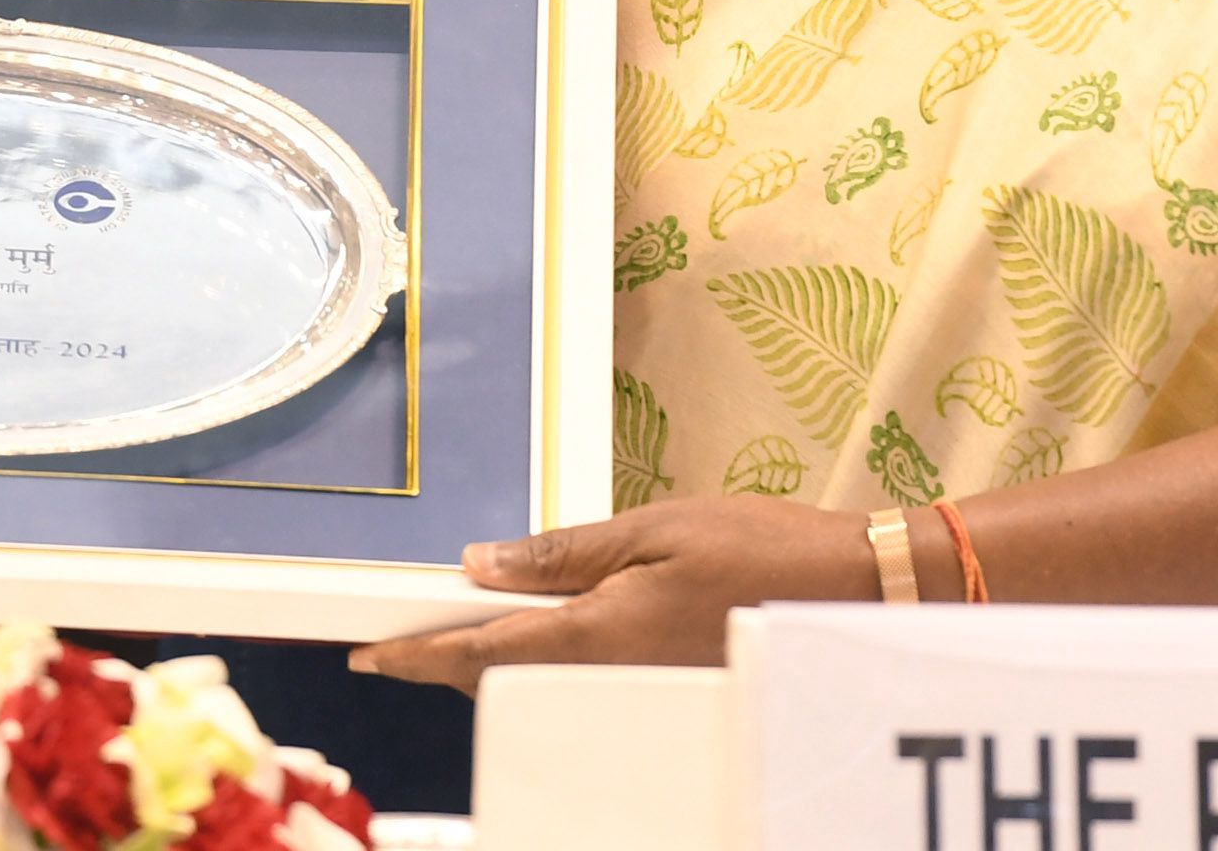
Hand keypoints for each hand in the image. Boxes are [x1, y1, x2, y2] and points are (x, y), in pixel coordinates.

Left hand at [351, 501, 874, 689]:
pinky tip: (538, 637)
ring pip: (539, 683)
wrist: (848, 594)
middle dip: (444, 661)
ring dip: (491, 663)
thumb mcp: (651, 530)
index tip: (368, 654)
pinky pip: (581, 683)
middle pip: (501, 676)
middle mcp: (609, 673)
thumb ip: (562, 553)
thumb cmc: (758, 550)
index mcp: (596, 632)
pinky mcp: (663, 685)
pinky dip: (542, 663)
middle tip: (397, 641)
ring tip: (453, 633)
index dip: (417, 654)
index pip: (481, 650)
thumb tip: (482, 563)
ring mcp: (638, 687)